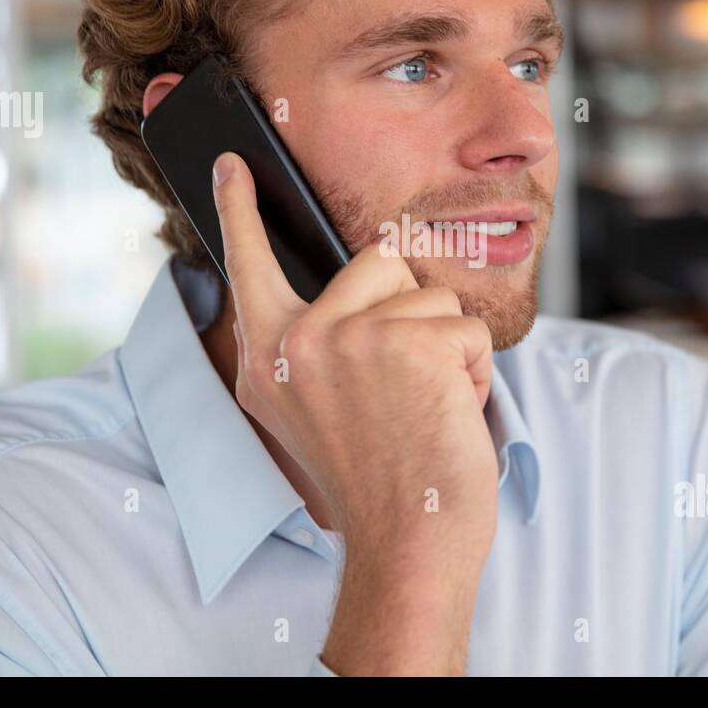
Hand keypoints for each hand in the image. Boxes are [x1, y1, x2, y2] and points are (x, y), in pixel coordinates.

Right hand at [212, 152, 498, 673]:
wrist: (406, 545)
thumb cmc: (377, 481)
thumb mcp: (320, 411)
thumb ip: (323, 345)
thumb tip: (372, 280)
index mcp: (268, 360)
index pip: (250, 266)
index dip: (239, 209)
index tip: (232, 162)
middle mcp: (295, 342)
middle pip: (379, 261)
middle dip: (413, 312)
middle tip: (403, 387)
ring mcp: (346, 339)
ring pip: (431, 294)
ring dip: (448, 347)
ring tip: (425, 407)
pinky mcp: (405, 345)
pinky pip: (468, 330)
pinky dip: (475, 373)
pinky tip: (448, 418)